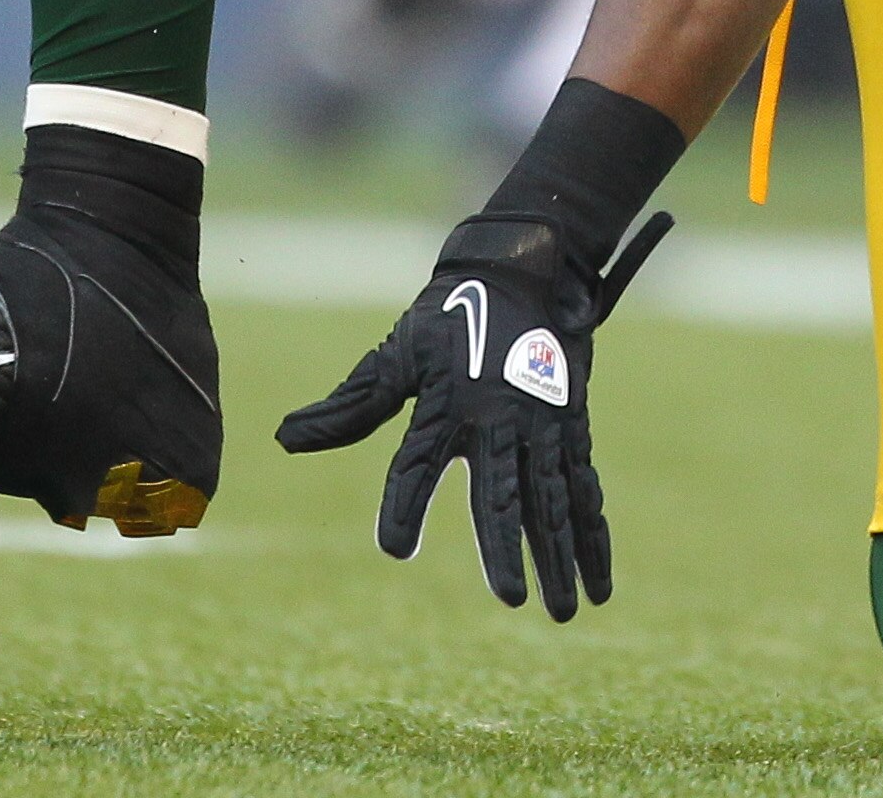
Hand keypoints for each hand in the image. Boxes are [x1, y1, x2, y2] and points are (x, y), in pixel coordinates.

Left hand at [277, 208, 671, 620]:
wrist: (524, 271)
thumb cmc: (448, 317)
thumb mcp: (397, 355)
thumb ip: (350, 407)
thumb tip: (284, 439)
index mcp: (448, 399)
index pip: (419, 461)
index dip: (406, 503)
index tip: (395, 549)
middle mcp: (499, 415)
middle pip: (502, 492)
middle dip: (506, 547)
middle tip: (511, 600)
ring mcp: (542, 422)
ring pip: (552, 500)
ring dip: (560, 556)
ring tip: (563, 611)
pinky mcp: (571, 426)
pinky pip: (583, 489)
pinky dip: (593, 535)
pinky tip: (598, 582)